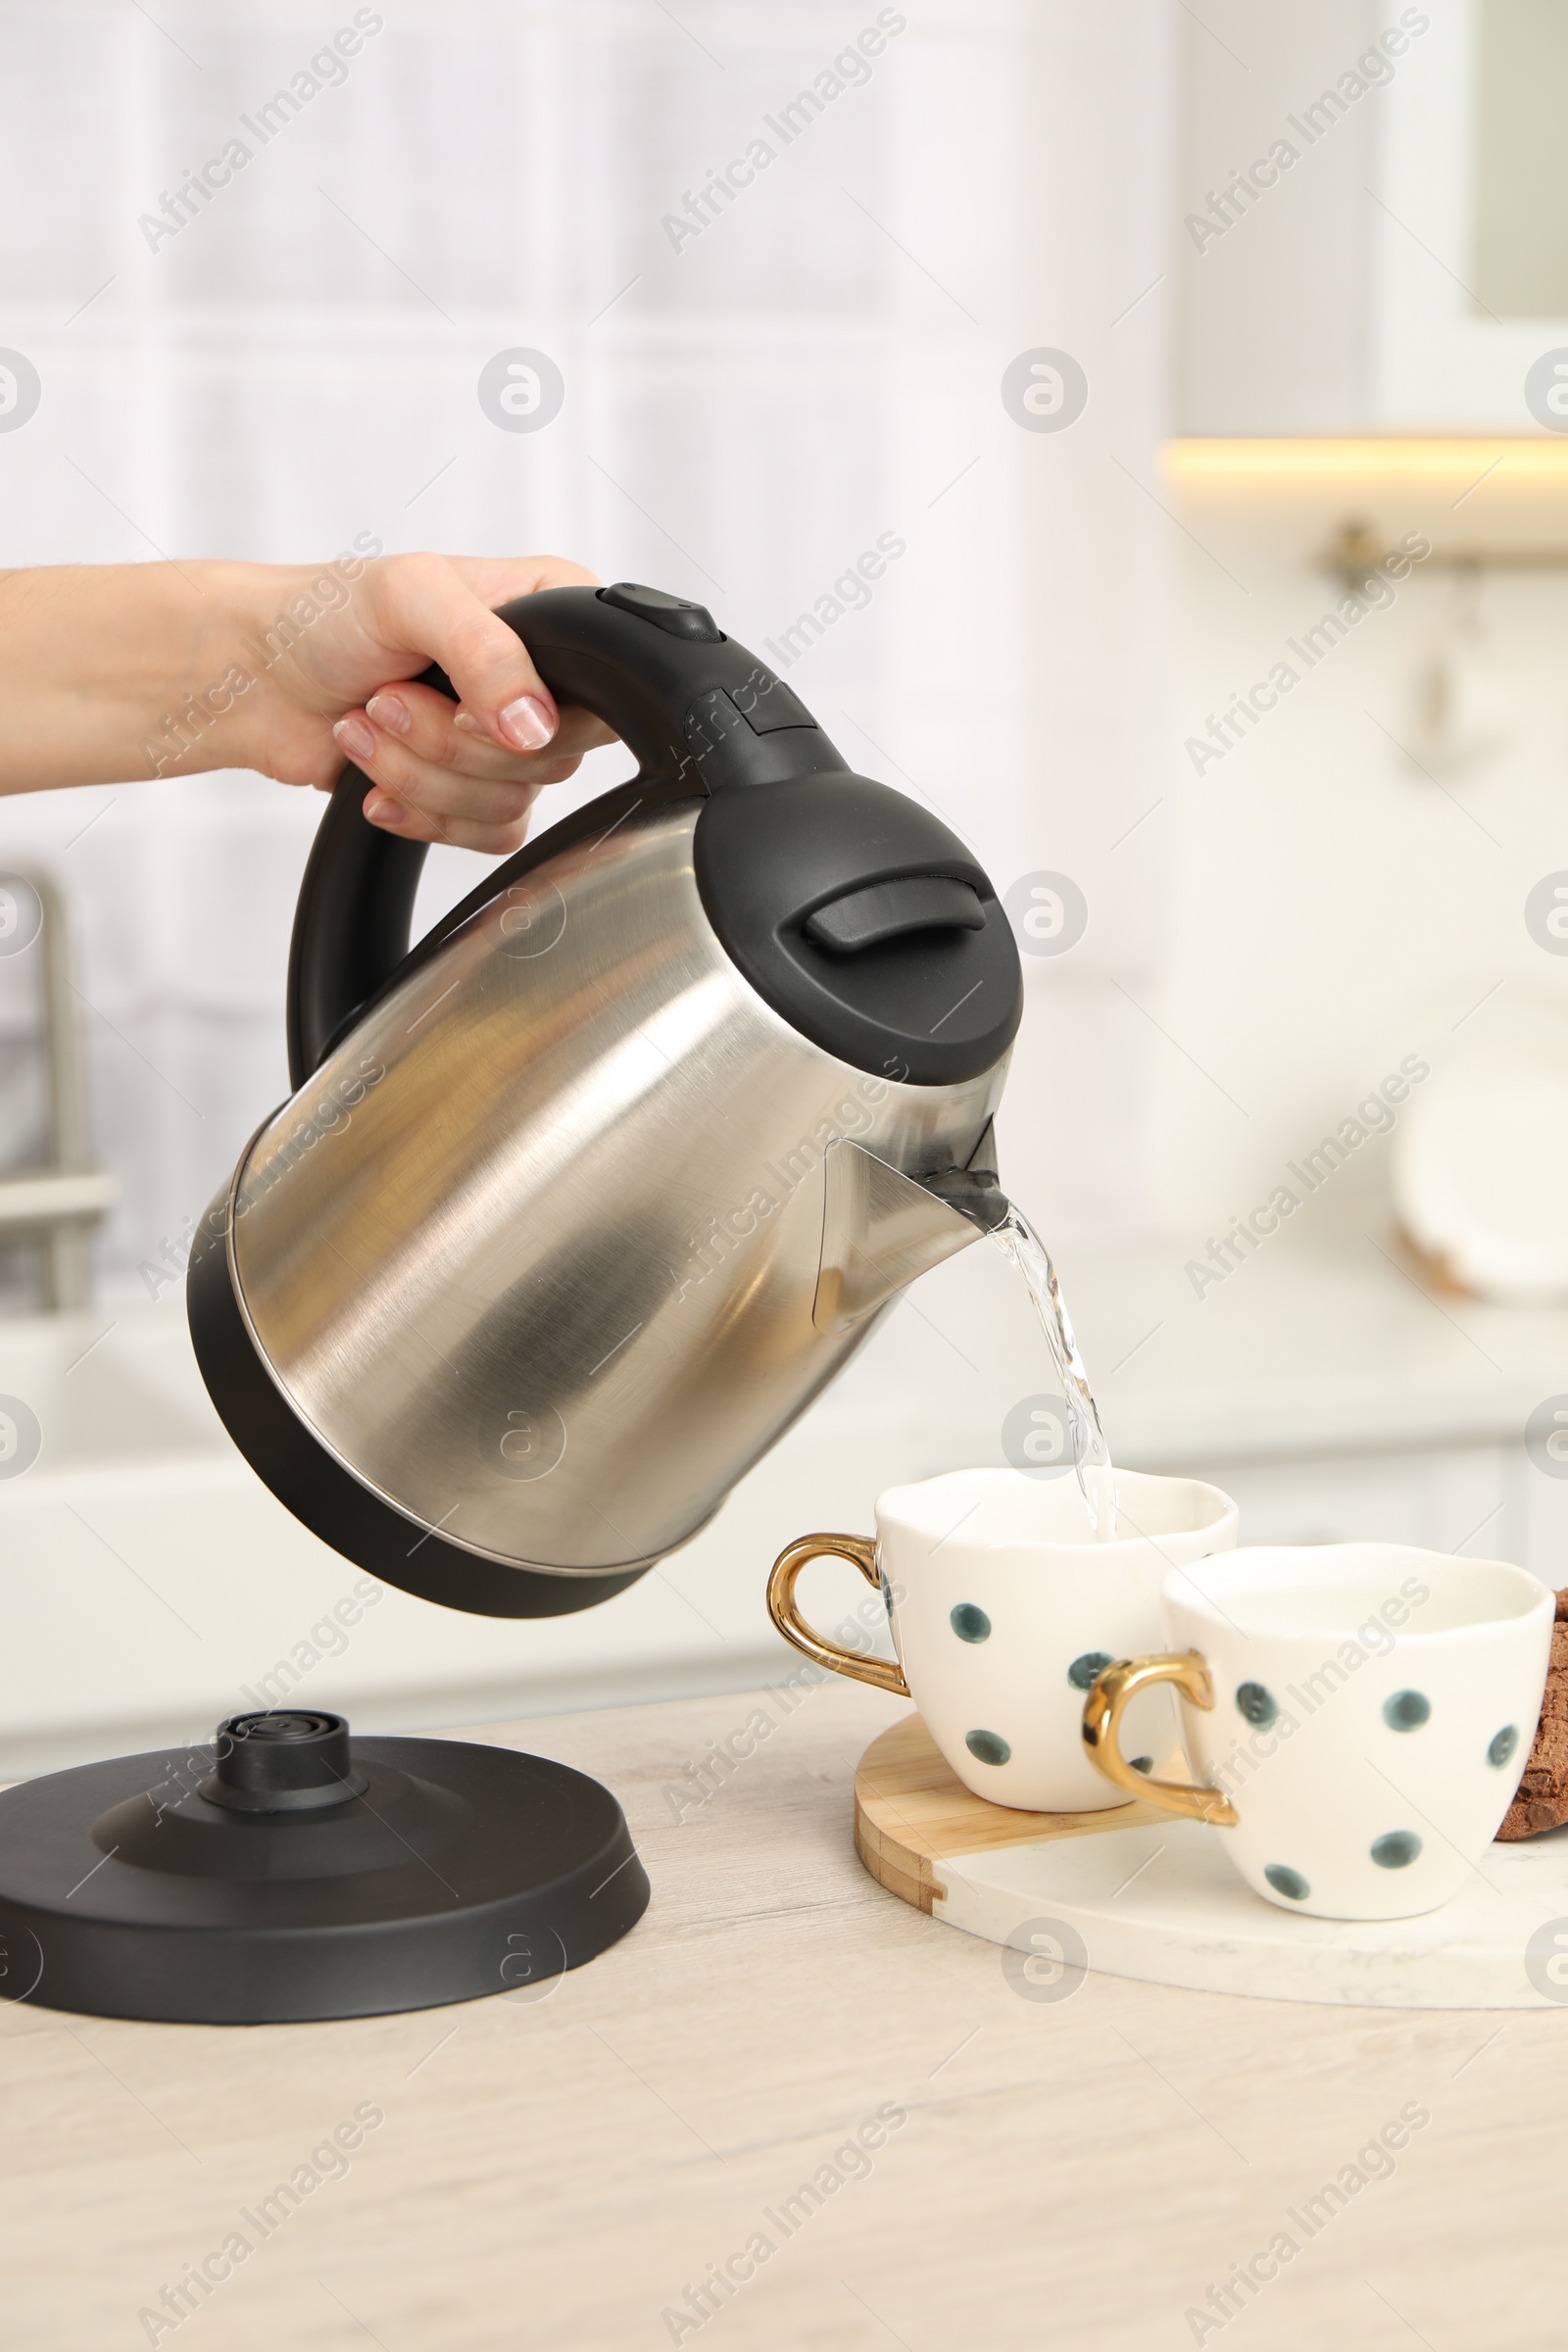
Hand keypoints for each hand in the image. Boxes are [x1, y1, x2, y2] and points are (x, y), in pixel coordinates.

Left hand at [236, 552, 618, 852]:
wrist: (256, 677)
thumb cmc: (324, 614)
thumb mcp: (410, 595)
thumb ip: (485, 651)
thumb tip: (534, 725)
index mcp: (549, 609)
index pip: (603, 682)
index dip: (533, 709)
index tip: (462, 702)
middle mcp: (539, 677)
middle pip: (550, 756)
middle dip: (447, 741)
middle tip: (388, 697)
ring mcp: (507, 740)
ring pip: (510, 801)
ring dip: (418, 774)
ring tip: (367, 724)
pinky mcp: (475, 794)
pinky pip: (488, 837)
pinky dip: (423, 815)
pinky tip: (377, 781)